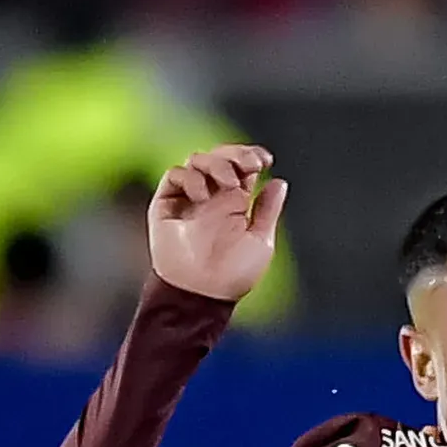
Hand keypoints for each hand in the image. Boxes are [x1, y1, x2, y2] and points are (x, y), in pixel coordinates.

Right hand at [151, 145, 284, 301]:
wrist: (203, 293)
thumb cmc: (234, 275)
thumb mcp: (260, 240)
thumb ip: (267, 210)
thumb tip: (279, 180)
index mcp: (236, 201)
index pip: (241, 166)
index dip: (251, 155)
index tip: (265, 161)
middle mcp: (212, 196)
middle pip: (220, 157)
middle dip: (236, 154)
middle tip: (250, 164)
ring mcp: (189, 198)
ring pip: (198, 160)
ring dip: (216, 163)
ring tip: (229, 183)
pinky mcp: (166, 204)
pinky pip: (174, 175)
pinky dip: (190, 177)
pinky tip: (203, 195)